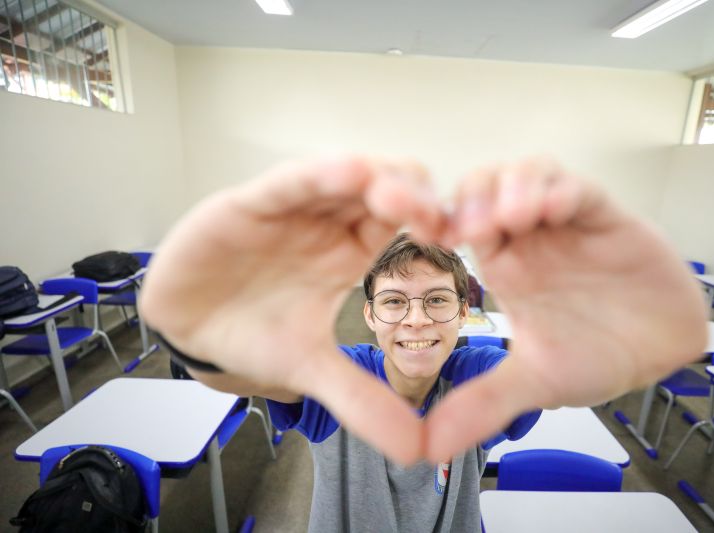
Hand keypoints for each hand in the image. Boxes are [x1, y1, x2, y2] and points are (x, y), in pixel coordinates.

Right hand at [140, 157, 444, 464]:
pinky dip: (318, 176)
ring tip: (399, 194)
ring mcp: (293, 209)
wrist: (189, 327)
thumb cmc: (252, 332)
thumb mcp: (312, 368)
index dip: (431, 228)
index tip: (460, 242)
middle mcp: (329, 224)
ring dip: (374, 179)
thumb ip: (361, 400)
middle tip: (436, 217)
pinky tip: (347, 173)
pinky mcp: (251, 203)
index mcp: (350, 253)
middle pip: (382, 192)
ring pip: (342, 179)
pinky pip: (290, 183)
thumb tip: (416, 450)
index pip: (402, 228)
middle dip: (412, 196)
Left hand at [424, 158, 707, 461]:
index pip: (457, 223)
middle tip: (471, 224)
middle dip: (473, 195)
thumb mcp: (536, 381)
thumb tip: (429, 447)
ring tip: (511, 215)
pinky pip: (581, 190)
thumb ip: (485, 403)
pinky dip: (564, 190)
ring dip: (514, 187)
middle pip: (485, 187)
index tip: (430, 237)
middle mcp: (530, 238)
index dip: (438, 221)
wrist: (662, 354)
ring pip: (528, 176)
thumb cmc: (599, 354)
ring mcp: (567, 224)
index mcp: (505, 266)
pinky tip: (554, 206)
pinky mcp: (607, 218)